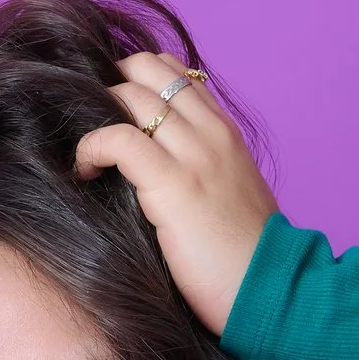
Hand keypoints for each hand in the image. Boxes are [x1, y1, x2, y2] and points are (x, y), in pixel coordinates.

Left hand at [74, 52, 278, 338]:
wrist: (273, 289)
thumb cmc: (244, 256)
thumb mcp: (228, 194)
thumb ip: (200, 168)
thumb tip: (154, 167)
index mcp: (224, 131)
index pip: (176, 72)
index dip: (136, 78)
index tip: (111, 109)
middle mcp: (211, 132)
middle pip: (149, 69)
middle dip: (109, 86)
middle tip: (87, 122)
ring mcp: (195, 154)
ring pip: (133, 95)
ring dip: (95, 115)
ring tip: (86, 152)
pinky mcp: (174, 185)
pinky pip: (119, 140)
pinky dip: (91, 147)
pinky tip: (85, 170)